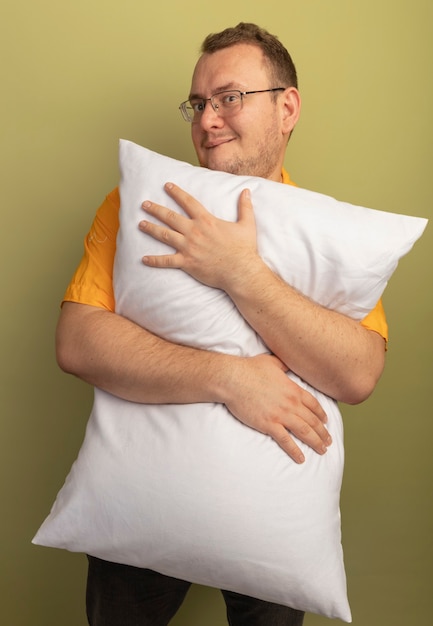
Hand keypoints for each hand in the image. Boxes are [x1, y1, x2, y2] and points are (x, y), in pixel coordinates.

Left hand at [139, 182, 259, 289]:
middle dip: (156, 209)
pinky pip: (167, 261)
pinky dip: (154, 260)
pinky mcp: (187, 263)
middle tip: (144, 204)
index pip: (188, 202)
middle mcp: (194, 232)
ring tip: (140, 224)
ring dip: (151, 229)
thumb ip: (245, 207)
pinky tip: (144, 259)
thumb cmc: (244, 249)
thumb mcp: (247, 224)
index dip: (176, 193)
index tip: (166, 186)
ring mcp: (188, 247)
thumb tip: (247, 191)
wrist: (240, 271)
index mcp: (206, 221)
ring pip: (165, 235)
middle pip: (170, 217)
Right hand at [222, 353, 330, 463]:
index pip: (313, 405)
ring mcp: (280, 415)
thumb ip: (285, 365)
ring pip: (304, 432)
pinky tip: (301, 458)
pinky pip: (286, 441)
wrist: (233, 379)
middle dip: (323, 432)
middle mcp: (291, 403)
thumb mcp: (272, 361)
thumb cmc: (250, 368)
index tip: (326, 422)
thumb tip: (290, 361)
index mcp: (293, 389)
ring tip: (322, 450)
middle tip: (329, 441)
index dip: (321, 415)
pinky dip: (295, 451)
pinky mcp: (268, 425)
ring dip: (315, 442)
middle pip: (312, 421)